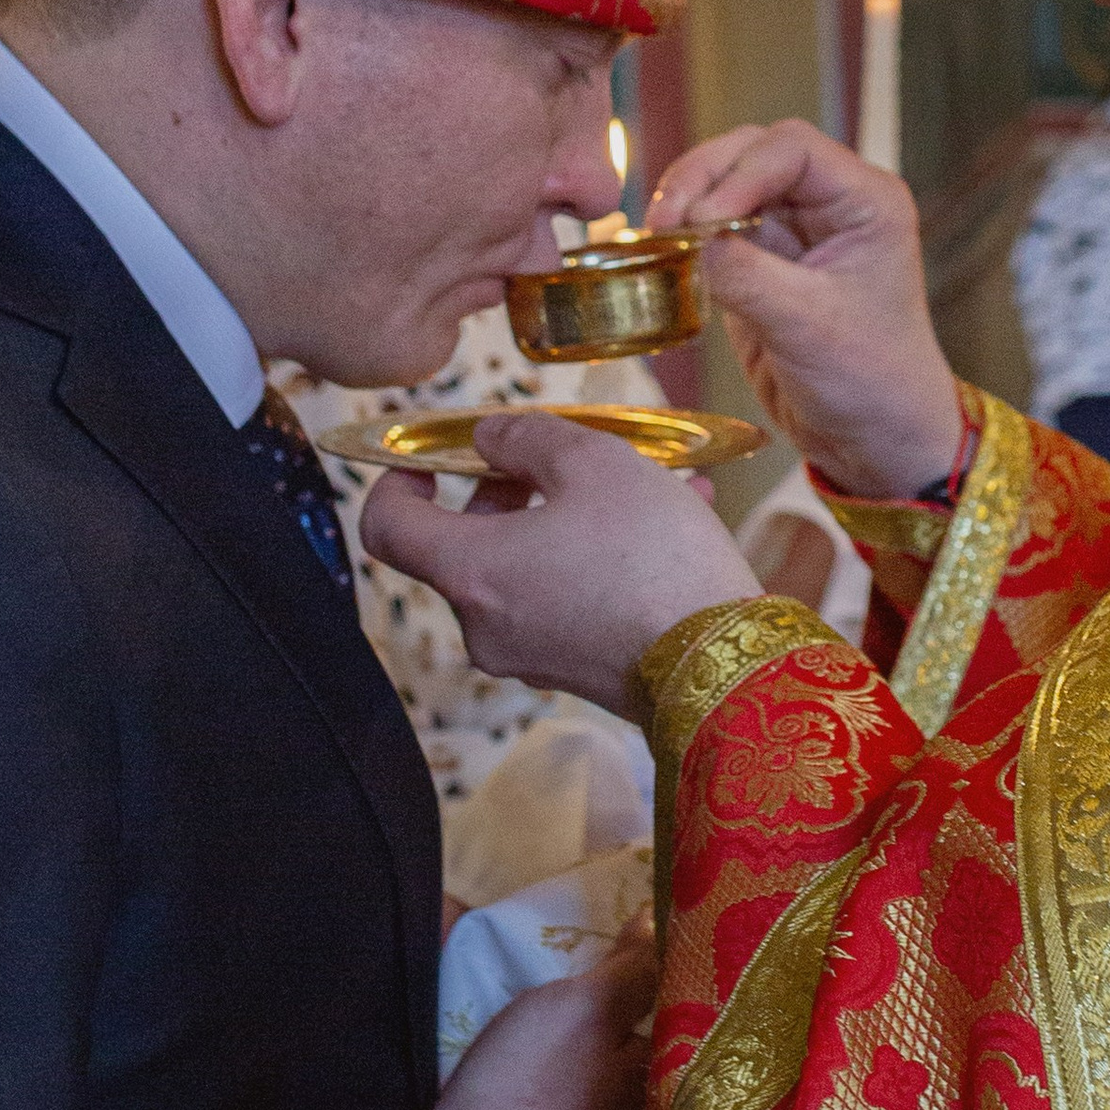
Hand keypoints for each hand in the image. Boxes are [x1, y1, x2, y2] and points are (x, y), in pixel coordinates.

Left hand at [362, 409, 758, 714]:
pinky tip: (667, 521)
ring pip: (527, 569)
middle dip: (507, 491)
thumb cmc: (651, 554)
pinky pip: (567, 599)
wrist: (721, 662)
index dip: (396, 481)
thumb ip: (527, 438)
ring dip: (566, 519)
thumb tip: (488, 438)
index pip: (387, 527)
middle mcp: (485, 625)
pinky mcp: (574, 670)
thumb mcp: (594, 463)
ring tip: (642, 482)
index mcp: (472, 572)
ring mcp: (529, 655)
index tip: (431, 459)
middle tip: (556, 459)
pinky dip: (597, 559)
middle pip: (465, 546)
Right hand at [422, 915, 658, 1109]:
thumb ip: (631, 968)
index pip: (678, 991)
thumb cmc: (532, 1085)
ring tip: (563, 937)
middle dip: (621, 962)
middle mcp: (632, 1084)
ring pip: (594, 1028)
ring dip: (578, 987)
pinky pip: (556, 1049)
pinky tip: (529, 993)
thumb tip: (662, 920)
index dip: (670, 944)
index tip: (659, 896)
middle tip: (604, 908)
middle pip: (635, 1009)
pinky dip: (546, 1018)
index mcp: (657, 1061)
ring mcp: (587, 1101)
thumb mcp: (586, 1011)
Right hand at [650, 122, 959, 496]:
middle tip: (664, 222)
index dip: (738, 173)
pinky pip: (714, 230)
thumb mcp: (807, 326)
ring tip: (657, 236)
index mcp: (866, 201)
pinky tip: (664, 254)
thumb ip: (746, 275)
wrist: (874, 439)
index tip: (704, 220)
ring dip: (687, 204)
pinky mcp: (762, 263)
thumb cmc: (870, 382)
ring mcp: (794, 232)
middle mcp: (831, 204)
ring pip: (726, 186)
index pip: (791, 149)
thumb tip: (687, 237)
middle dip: (702, 180)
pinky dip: (685, 237)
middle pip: (751, 154)